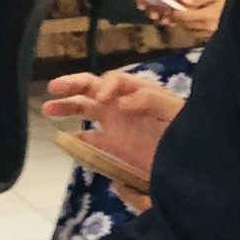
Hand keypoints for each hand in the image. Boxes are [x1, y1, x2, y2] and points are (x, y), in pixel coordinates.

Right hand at [41, 69, 186, 188]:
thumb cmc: (187, 128)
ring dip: (66, 107)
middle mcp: (121, 104)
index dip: (104, 86)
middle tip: (54, 87)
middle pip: (92, 88)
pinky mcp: (112, 147)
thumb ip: (148, 99)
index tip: (100, 98)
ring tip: (48, 108)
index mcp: (136, 91)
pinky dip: (75, 140)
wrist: (192, 159)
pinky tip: (64, 139)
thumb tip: (119, 102)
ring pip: (84, 110)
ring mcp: (115, 125)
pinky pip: (89, 141)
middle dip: (72, 85)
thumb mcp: (172, 109)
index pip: (113, 80)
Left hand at [168, 0, 227, 43]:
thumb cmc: (231, 1)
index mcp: (208, 15)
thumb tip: (184, 1)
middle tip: (177, 11)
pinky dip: (194, 29)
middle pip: (186, 25)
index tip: (173, 8)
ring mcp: (210, 34)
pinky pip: (198, 35)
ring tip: (187, 17)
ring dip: (186, 25)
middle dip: (179, 19)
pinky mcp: (213, 38)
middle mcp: (208, 27)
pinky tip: (196, 23)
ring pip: (191, 31)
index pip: (186, 16)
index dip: (177, 13)